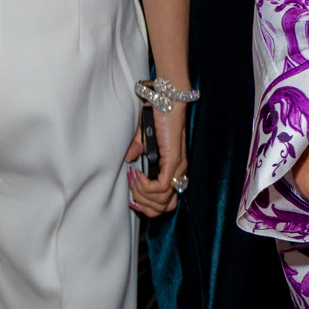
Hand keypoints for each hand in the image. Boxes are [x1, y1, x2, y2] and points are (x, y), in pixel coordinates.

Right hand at [125, 100, 187, 218]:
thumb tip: (130, 159)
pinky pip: (160, 187)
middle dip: (142, 205)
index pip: (166, 203)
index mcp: (173, 170)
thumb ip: (137, 150)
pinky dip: (144, 186)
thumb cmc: (157, 117)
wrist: (167, 101)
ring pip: (161, 200)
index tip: (132, 198)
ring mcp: (177, 167)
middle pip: (164, 207)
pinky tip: (135, 175)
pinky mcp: (174, 160)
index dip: (148, 207)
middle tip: (130, 189)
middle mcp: (178, 172)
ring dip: (141, 194)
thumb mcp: (143, 138)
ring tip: (132, 179)